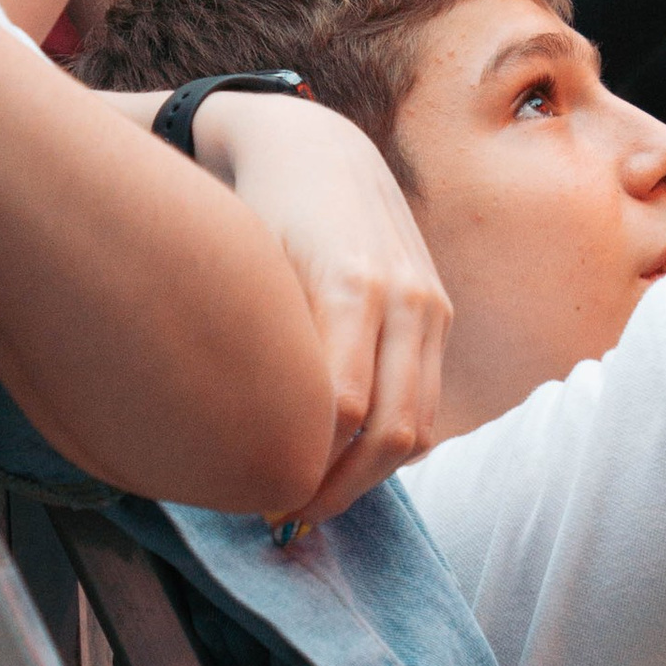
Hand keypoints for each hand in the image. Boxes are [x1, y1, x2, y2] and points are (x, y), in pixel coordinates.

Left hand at [191, 89, 449, 516]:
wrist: (315, 147)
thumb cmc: (257, 209)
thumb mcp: (245, 264)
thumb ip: (252, 341)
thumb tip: (226, 438)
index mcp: (349, 281)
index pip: (342, 408)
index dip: (303, 466)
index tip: (258, 499)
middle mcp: (403, 294)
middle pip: (390, 432)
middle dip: (337, 488)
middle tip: (283, 519)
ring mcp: (430, 304)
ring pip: (419, 428)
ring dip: (368, 479)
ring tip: (312, 502)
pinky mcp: (439, 313)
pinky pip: (428, 405)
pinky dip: (391, 448)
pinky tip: (343, 465)